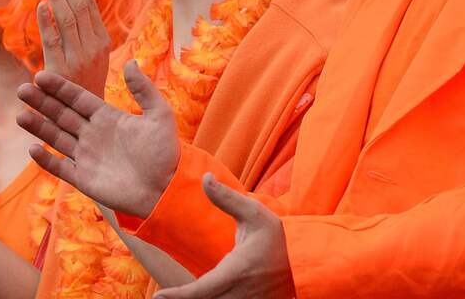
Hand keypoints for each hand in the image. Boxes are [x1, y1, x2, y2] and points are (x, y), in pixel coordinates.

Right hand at [16, 60, 178, 217]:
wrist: (166, 190)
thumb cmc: (165, 153)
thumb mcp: (159, 115)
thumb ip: (144, 89)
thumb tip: (131, 61)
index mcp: (107, 117)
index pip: (78, 98)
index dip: (59, 88)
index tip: (41, 75)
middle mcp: (93, 134)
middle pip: (62, 114)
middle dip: (42, 102)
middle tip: (22, 89)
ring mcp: (86, 156)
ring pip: (56, 138)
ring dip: (38, 127)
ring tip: (21, 115)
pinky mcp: (84, 179)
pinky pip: (60, 168)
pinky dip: (46, 160)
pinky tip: (33, 149)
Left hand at [37, 0, 110, 95]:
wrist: (85, 122)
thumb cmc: (85, 87)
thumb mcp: (92, 58)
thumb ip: (83, 33)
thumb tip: (67, 4)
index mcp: (102, 42)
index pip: (89, 5)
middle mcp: (93, 48)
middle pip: (79, 7)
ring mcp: (77, 59)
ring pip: (67, 20)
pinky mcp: (60, 71)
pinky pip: (52, 42)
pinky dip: (46, 22)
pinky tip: (40, 6)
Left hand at [153, 175, 294, 298]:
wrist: (306, 261)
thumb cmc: (280, 237)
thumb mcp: (255, 213)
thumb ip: (227, 198)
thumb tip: (205, 178)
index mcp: (238, 271)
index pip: (201, 291)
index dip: (178, 297)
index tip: (158, 297)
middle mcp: (241, 293)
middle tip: (161, 298)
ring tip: (174, 298)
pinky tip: (198, 298)